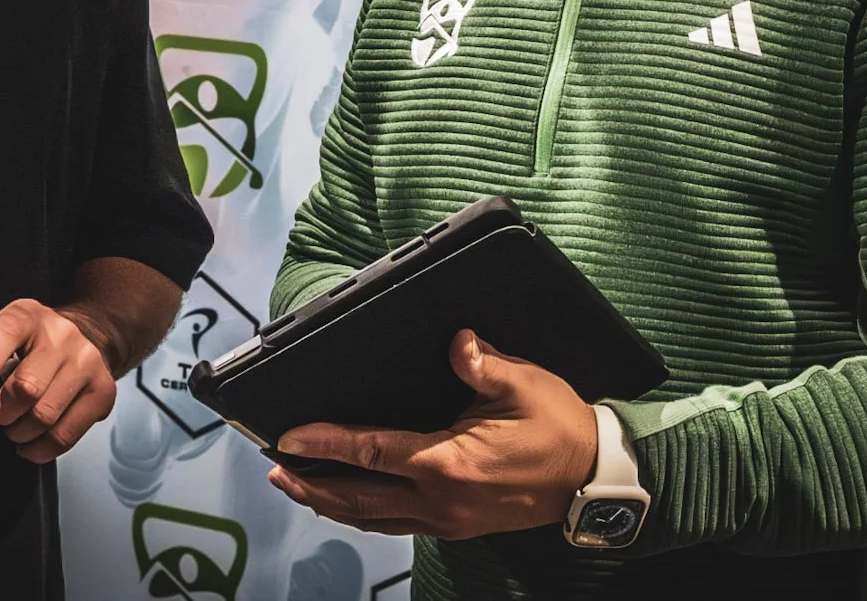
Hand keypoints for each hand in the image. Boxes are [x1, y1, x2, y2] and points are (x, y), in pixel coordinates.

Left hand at [0, 296, 116, 464]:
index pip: (6, 334)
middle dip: (2, 412)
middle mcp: (63, 337)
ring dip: (20, 432)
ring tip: (15, 426)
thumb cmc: (28, 341)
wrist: (85, 341)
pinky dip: (40, 448)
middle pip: (26, 388)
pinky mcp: (102, 392)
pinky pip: (65, 435)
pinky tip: (30, 442)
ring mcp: (87, 364)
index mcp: (29, 317)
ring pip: (45, 415)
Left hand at [265, 329, 597, 539]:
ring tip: (296, 486)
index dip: (325, 443)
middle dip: (311, 483)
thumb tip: (455, 341)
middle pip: (358, 497)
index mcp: (448, 463)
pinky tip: (350, 503)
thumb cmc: (559, 427)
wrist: (592, 478)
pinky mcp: (455, 525)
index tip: (289, 435)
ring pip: (372, 518)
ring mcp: (446, 519)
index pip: (371, 451)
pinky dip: (363, 514)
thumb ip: (483, 364)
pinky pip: (395, 524)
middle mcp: (439, 500)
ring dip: (329, 503)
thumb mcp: (525, 384)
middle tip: (274, 467)